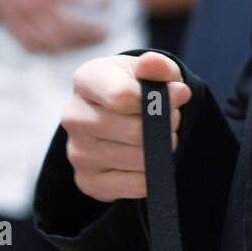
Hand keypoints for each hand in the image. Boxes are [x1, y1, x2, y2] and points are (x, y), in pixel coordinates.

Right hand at [62, 50, 191, 200]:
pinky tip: (147, 159)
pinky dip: (152, 174)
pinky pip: (137, 185)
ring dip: (161, 149)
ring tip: (158, 137)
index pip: (123, 97)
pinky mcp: (87, 181)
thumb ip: (157, 65)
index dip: (161, 99)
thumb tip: (151, 65)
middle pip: (135, 131)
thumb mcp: (152, 71)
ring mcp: (77, 152)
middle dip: (164, 126)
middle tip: (170, 120)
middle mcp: (74, 116)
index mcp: (86, 80)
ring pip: (140, 159)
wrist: (120, 118)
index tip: (178, 95)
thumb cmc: (138, 88)